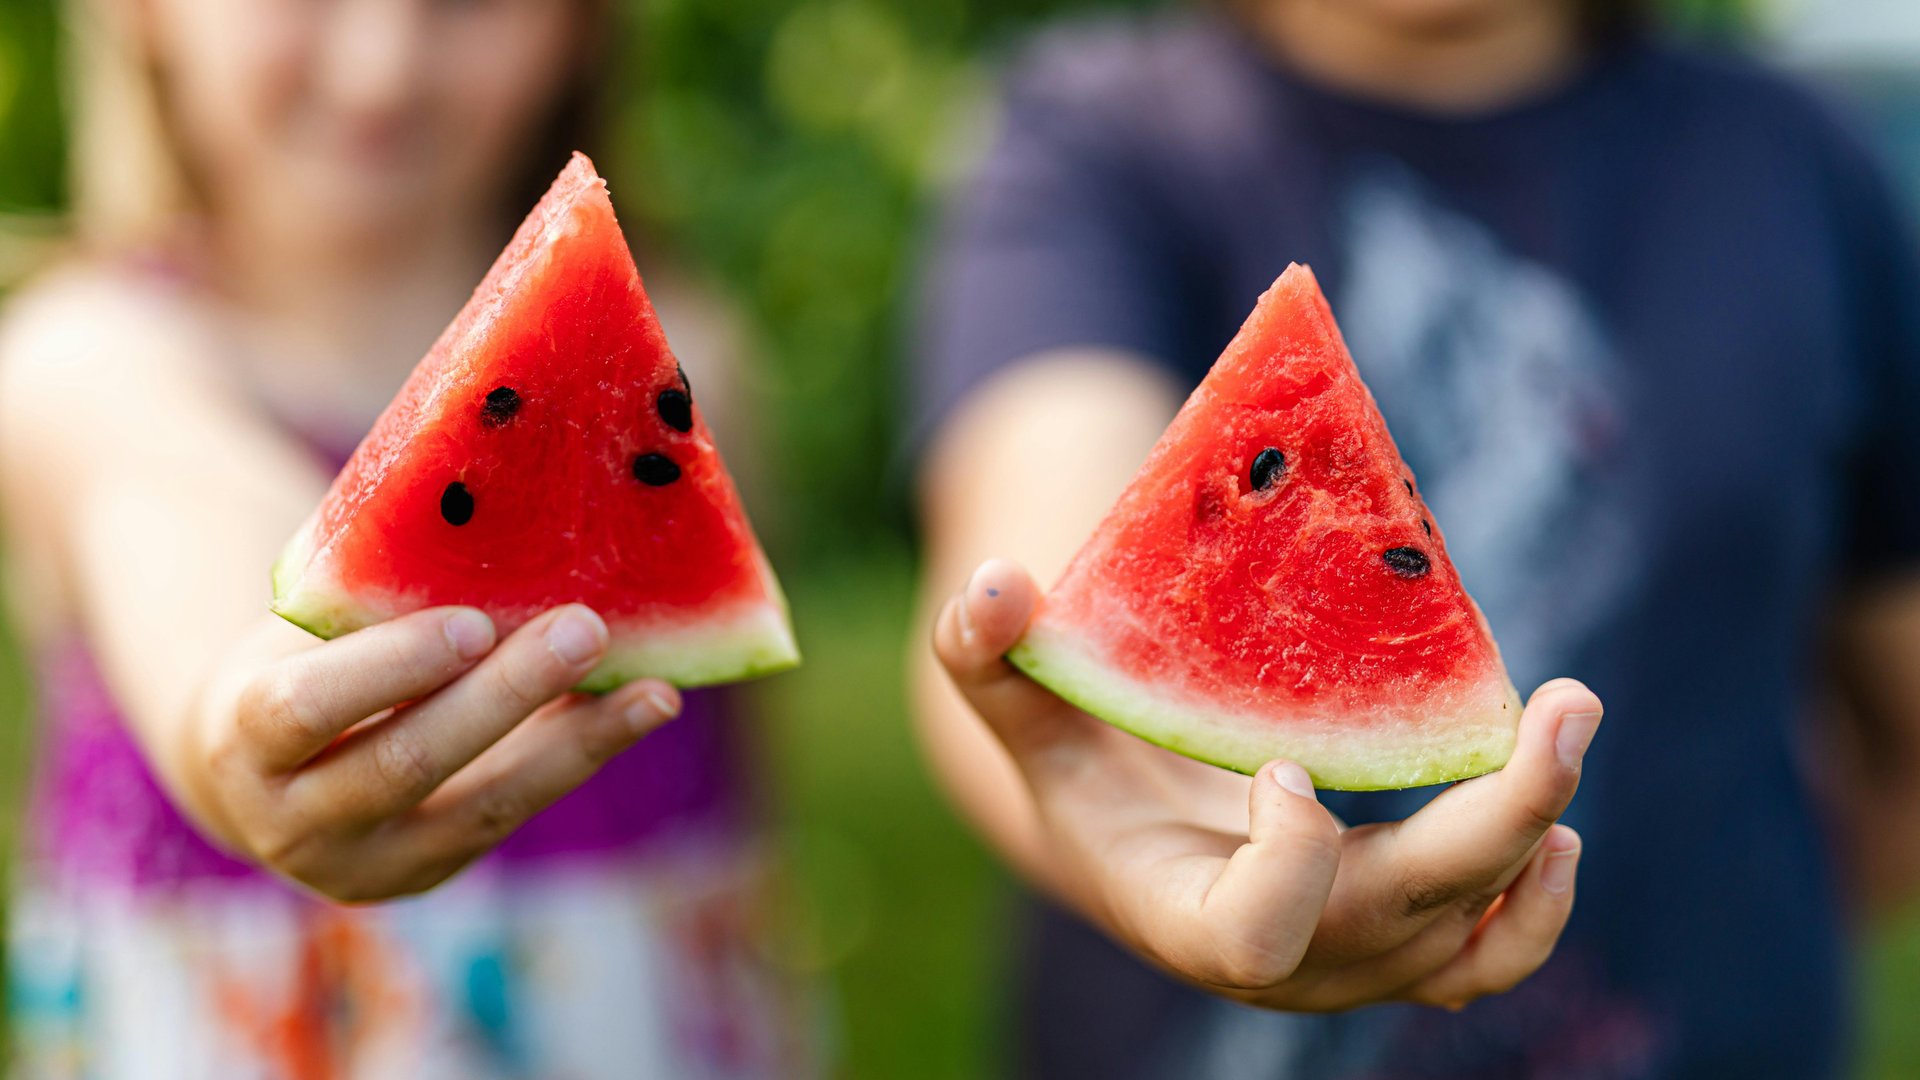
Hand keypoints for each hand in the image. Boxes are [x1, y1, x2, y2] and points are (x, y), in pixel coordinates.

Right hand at [182, 605, 678, 901]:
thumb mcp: (305, 629)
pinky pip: (511, 815)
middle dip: (506, 696)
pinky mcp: (428, 873)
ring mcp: (365, 864)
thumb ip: (370, 595)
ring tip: (652, 692)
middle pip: (408, 762)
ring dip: (575, 744)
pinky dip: (576, 758)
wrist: (256, 771)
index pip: (309, 708)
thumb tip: (503, 509)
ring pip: (481, 807)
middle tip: (585, 628)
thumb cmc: (293, 661)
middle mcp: (293, 822)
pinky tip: (639, 710)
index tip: (473, 623)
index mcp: (242, 740)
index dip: (393, 668)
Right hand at [934, 559, 1600, 1010]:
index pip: (1255, 935)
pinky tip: (1558, 827)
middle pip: (1405, 922)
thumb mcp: (1022, 714)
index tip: (1284, 766)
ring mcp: (1352, 968)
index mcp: (1182, 915)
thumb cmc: (1080, 769)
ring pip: (1471, 941)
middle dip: (1496, 819)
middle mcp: (1283, 966)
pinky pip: (1491, 960)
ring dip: (1533, 844)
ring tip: (1563, 732)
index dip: (1287, 861)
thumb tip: (994, 583)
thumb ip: (985, 656)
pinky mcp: (1401, 951)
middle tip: (1565, 703)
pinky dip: (1538, 904)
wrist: (1135, 847)